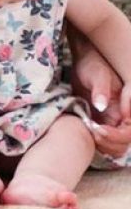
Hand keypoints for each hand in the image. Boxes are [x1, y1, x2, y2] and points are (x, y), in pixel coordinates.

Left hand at [71, 41, 130, 157]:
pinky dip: (96, 143)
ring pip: (115, 146)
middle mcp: (123, 118)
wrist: (83, 62)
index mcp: (127, 108)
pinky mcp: (101, 123)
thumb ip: (101, 89)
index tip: (98, 129)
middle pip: (124, 143)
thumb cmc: (92, 65)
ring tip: (88, 133)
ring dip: (103, 145)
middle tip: (91, 132)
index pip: (130, 131)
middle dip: (109, 142)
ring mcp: (112, 122)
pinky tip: (85, 133)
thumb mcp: (97, 74)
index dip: (117, 135)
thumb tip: (101, 105)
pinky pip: (104, 141)